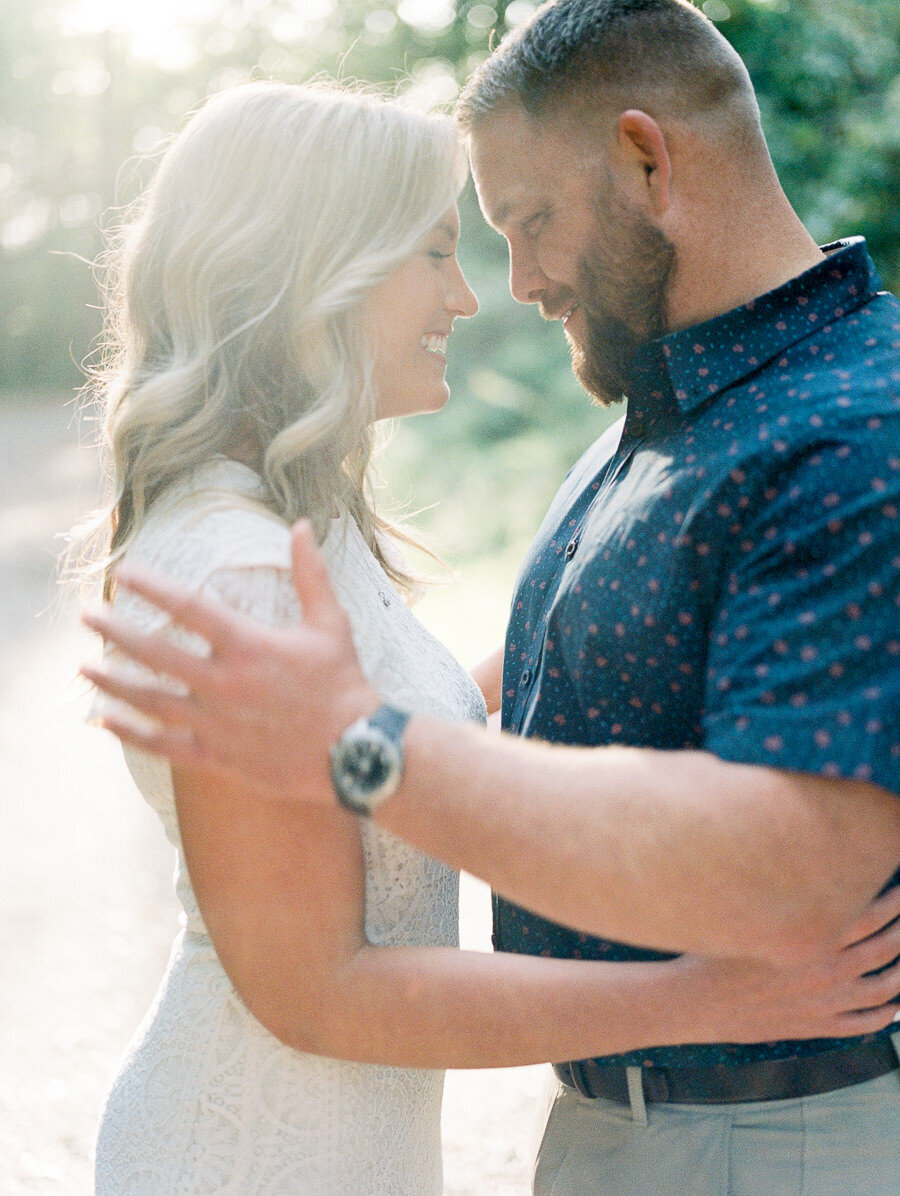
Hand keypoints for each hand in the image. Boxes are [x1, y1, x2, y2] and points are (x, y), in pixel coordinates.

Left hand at [81, 521, 378, 800]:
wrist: (355, 751)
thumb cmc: (343, 682)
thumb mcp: (331, 623)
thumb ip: (311, 574)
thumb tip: (303, 525)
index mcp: (250, 645)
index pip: (190, 608)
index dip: (154, 588)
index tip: (125, 574)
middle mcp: (226, 683)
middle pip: (157, 653)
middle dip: (117, 632)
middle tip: (87, 617)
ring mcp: (218, 723)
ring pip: (151, 701)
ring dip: (113, 682)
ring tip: (84, 669)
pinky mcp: (218, 756)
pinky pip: (164, 744)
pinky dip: (132, 733)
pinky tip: (105, 721)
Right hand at [681, 883, 899, 1042]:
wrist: (697, 1002)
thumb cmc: (717, 952)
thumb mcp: (749, 917)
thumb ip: (784, 904)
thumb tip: (812, 884)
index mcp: (808, 936)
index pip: (868, 914)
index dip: (892, 901)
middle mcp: (824, 969)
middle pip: (883, 948)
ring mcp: (824, 1002)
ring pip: (883, 989)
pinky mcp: (816, 1027)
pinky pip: (864, 1023)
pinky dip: (886, 1015)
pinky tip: (893, 1006)